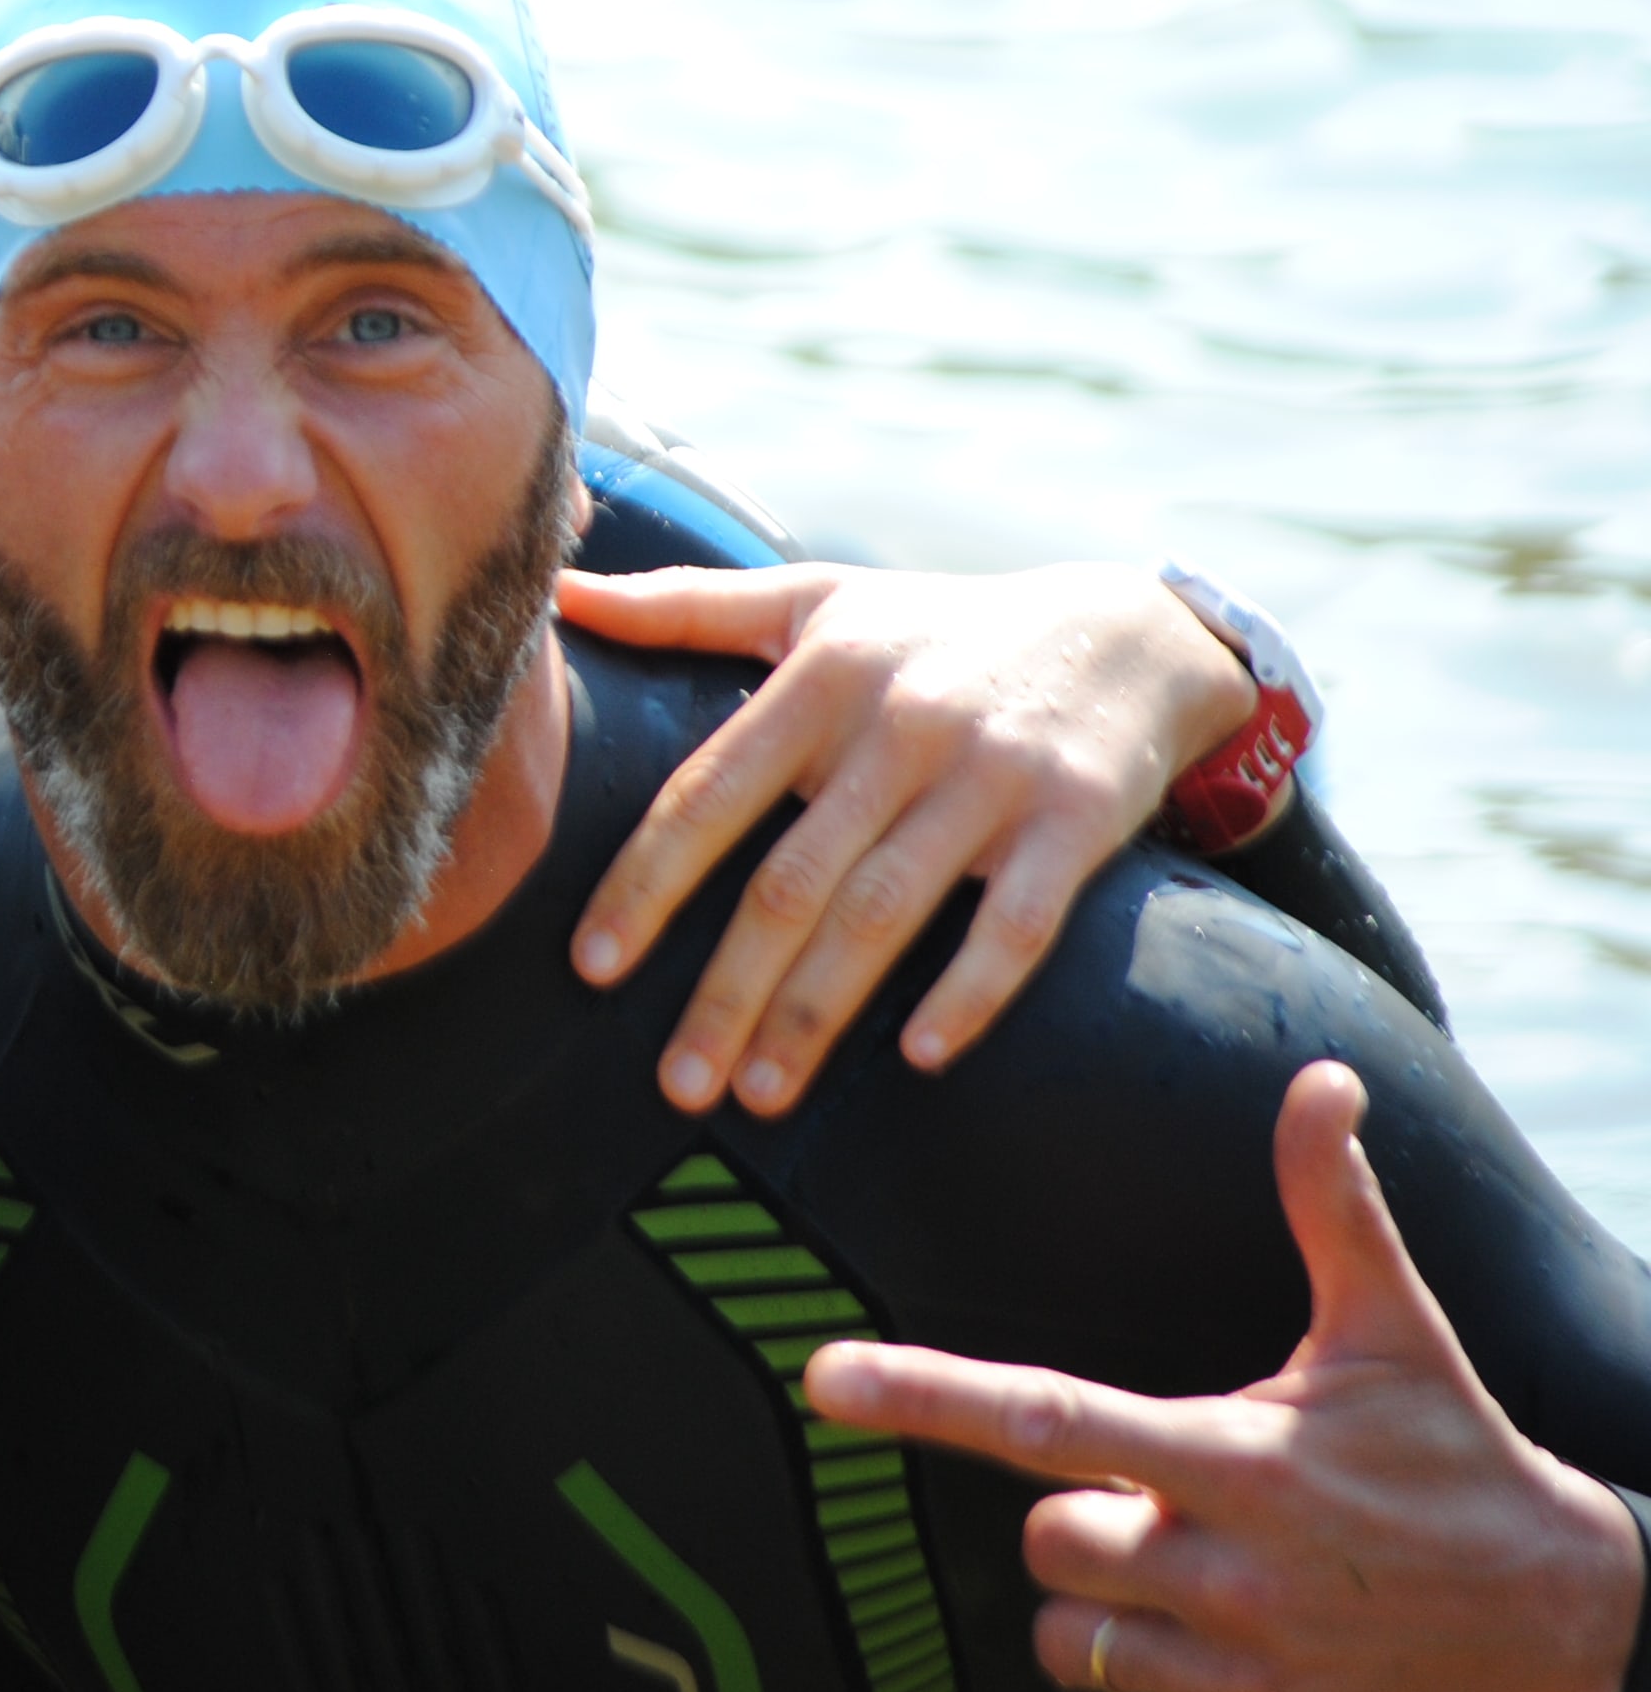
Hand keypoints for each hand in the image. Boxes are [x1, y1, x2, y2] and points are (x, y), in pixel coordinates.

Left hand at [555, 561, 1258, 1113]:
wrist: (1130, 631)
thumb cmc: (936, 629)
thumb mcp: (813, 600)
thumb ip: (684, 605)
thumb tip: (561, 595)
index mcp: (818, 679)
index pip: (706, 795)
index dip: (645, 885)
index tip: (592, 968)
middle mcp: (897, 726)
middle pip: (789, 880)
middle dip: (726, 991)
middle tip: (677, 1084)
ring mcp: (990, 776)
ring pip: (884, 913)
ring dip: (816, 1013)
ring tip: (759, 1096)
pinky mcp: (1077, 821)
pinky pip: (1017, 923)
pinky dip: (968, 991)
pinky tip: (916, 1055)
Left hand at [804, 1063, 1645, 1691]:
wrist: (1568, 1610)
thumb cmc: (1453, 1453)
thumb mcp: (1392, 1327)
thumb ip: (1331, 1205)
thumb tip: (1321, 1078)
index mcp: (1238, 1462)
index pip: (1052, 1420)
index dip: (927, 1396)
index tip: (822, 1377)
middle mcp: (1229, 1572)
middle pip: (1050, 1545)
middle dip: (1068, 1525)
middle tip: (1148, 1507)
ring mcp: (1242, 1673)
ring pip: (1073, 1644)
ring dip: (1088, 1618)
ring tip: (1176, 1587)